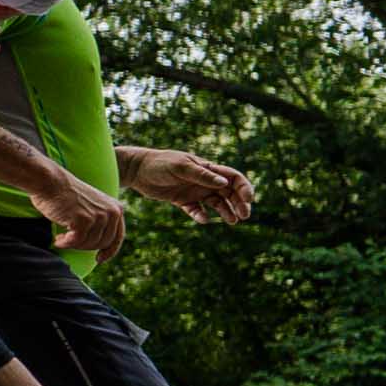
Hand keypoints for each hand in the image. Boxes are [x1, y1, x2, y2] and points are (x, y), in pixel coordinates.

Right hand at [38, 174, 130, 262]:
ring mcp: (99, 216)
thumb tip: (101, 245)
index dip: (109, 252)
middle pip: (102, 243)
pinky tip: (57, 239)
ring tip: (61, 237)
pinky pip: (76, 242)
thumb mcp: (92, 206)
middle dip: (84, 246)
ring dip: (73, 244)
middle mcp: (112, 212)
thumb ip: (101, 220)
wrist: (50, 181)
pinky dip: (66, 244)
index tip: (99, 260)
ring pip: (89, 244)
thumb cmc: (65, 194)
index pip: (117, 237)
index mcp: (116, 208)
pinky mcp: (84, 220)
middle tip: (69, 240)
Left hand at [121, 144, 254, 225]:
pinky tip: (203, 220)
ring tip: (232, 222)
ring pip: (216, 203)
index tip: (249, 199)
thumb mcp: (181, 167)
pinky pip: (197, 210)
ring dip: (226, 211)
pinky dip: (201, 216)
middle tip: (244, 216)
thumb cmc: (159, 163)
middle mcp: (204, 180)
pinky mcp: (183, 200)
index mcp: (207, 168)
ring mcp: (194, 191)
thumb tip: (224, 182)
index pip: (233, 177)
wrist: (136, 170)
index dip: (244, 187)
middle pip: (229, 192)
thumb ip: (201, 175)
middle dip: (239, 203)